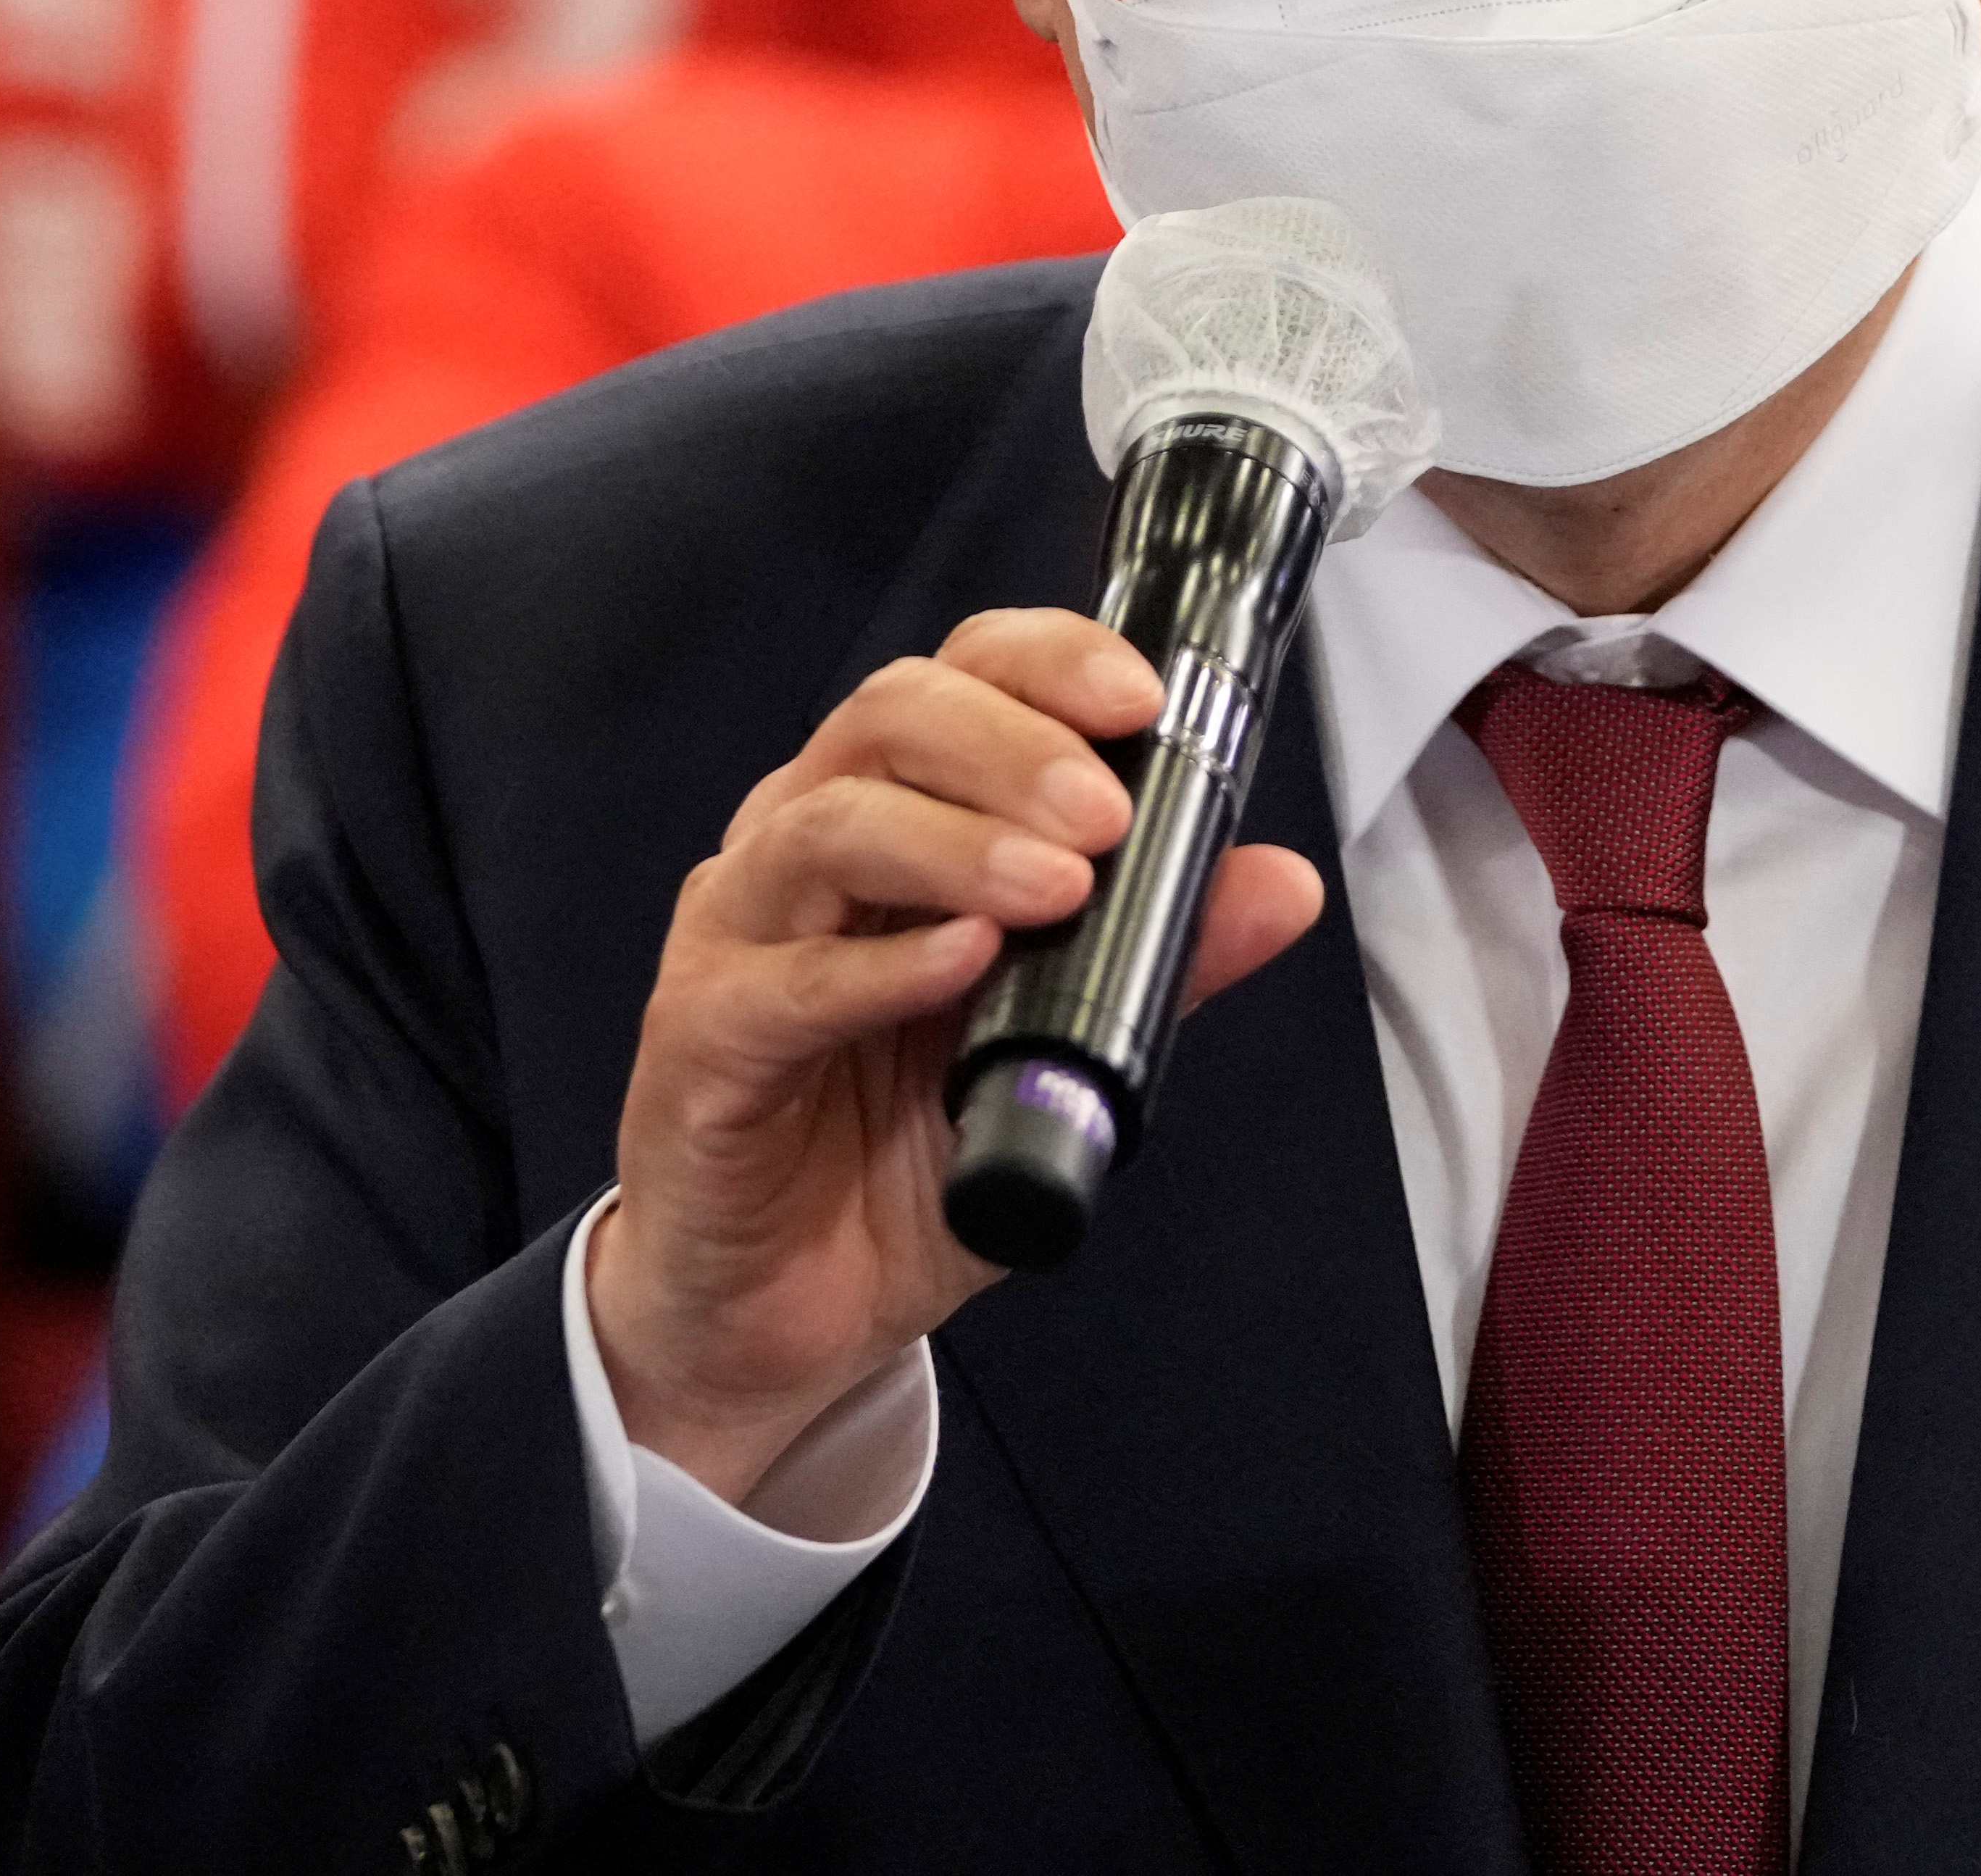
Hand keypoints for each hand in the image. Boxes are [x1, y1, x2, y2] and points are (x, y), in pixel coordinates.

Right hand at [587, 604, 1326, 1503]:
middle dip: (1011, 745)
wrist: (782, 1317)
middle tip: (1105, 812)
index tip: (1141, 699)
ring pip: (827, 825)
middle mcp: (801, 852)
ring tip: (1056, 887)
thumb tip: (1280, 884)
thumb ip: (1155, 964)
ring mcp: (739, 940)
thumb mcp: (1058, 1058)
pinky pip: (784, 984)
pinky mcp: (701, 1044)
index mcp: (888, 822)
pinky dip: (878, 967)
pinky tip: (958, 963)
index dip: (1045, 664)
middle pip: (887, 720)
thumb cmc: (895, 1163)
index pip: (956, 681)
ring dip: (955, 841)